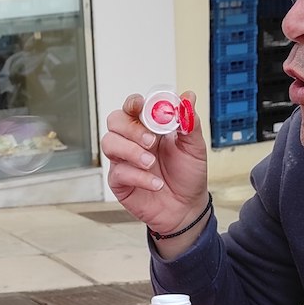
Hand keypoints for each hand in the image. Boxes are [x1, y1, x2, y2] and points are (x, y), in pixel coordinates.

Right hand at [101, 90, 209, 250]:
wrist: (187, 208)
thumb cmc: (187, 175)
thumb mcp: (194, 147)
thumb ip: (189, 122)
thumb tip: (189, 97)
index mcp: (149, 127)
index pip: (133, 107)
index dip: (134, 103)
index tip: (141, 105)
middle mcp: (133, 140)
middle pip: (115, 121)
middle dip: (131, 129)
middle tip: (151, 141)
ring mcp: (123, 160)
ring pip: (109, 143)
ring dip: (131, 151)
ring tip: (151, 163)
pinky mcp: (119, 181)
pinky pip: (118, 172)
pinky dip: (138, 177)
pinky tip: (155, 183)